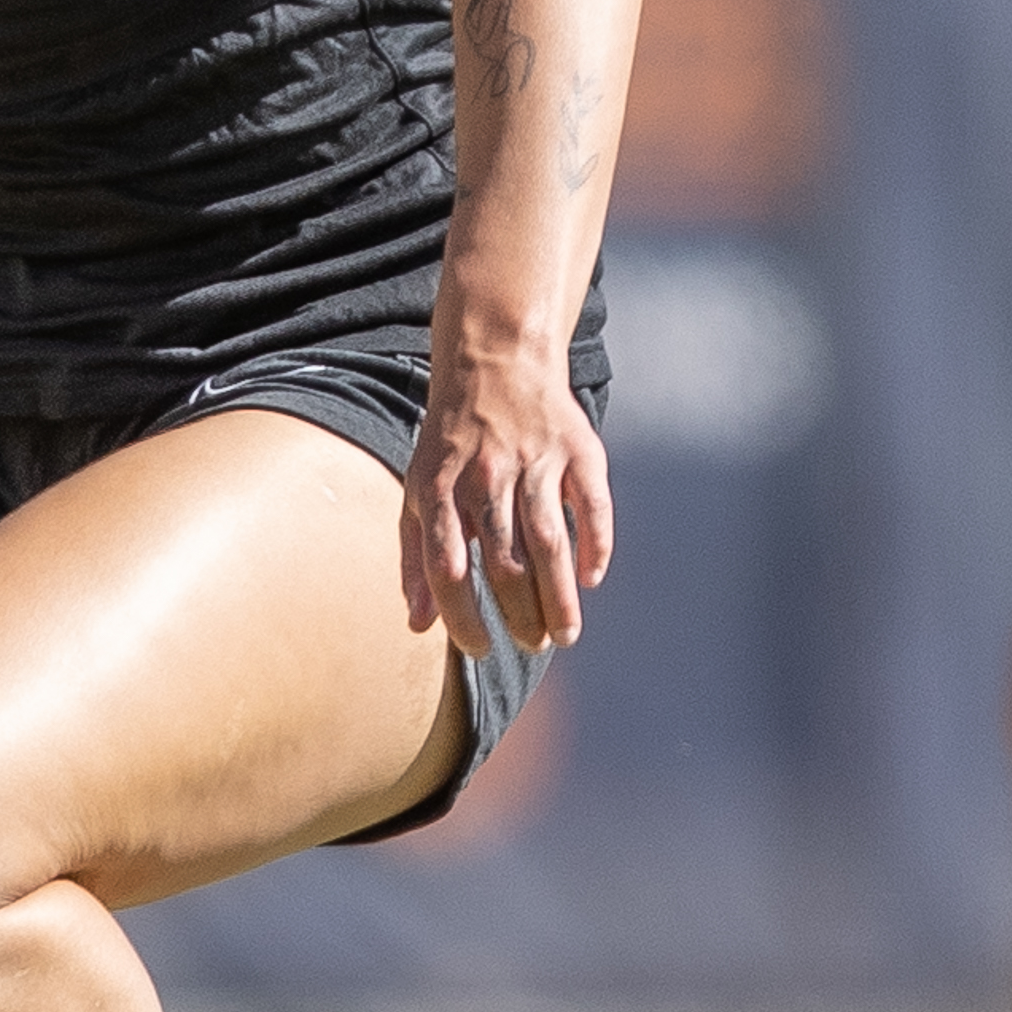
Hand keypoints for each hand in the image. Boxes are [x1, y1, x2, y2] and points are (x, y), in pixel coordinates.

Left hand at [399, 334, 611, 652]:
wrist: (495, 362)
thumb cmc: (451, 443)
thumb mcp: (419, 489)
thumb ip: (416, 556)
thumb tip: (416, 624)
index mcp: (438, 488)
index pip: (446, 566)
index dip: (461, 614)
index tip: (479, 649)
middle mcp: (485, 476)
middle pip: (503, 561)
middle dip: (519, 613)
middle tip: (532, 645)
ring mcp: (534, 461)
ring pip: (547, 541)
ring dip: (558, 596)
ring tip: (565, 636)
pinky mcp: (579, 450)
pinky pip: (593, 505)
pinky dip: (596, 544)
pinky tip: (591, 579)